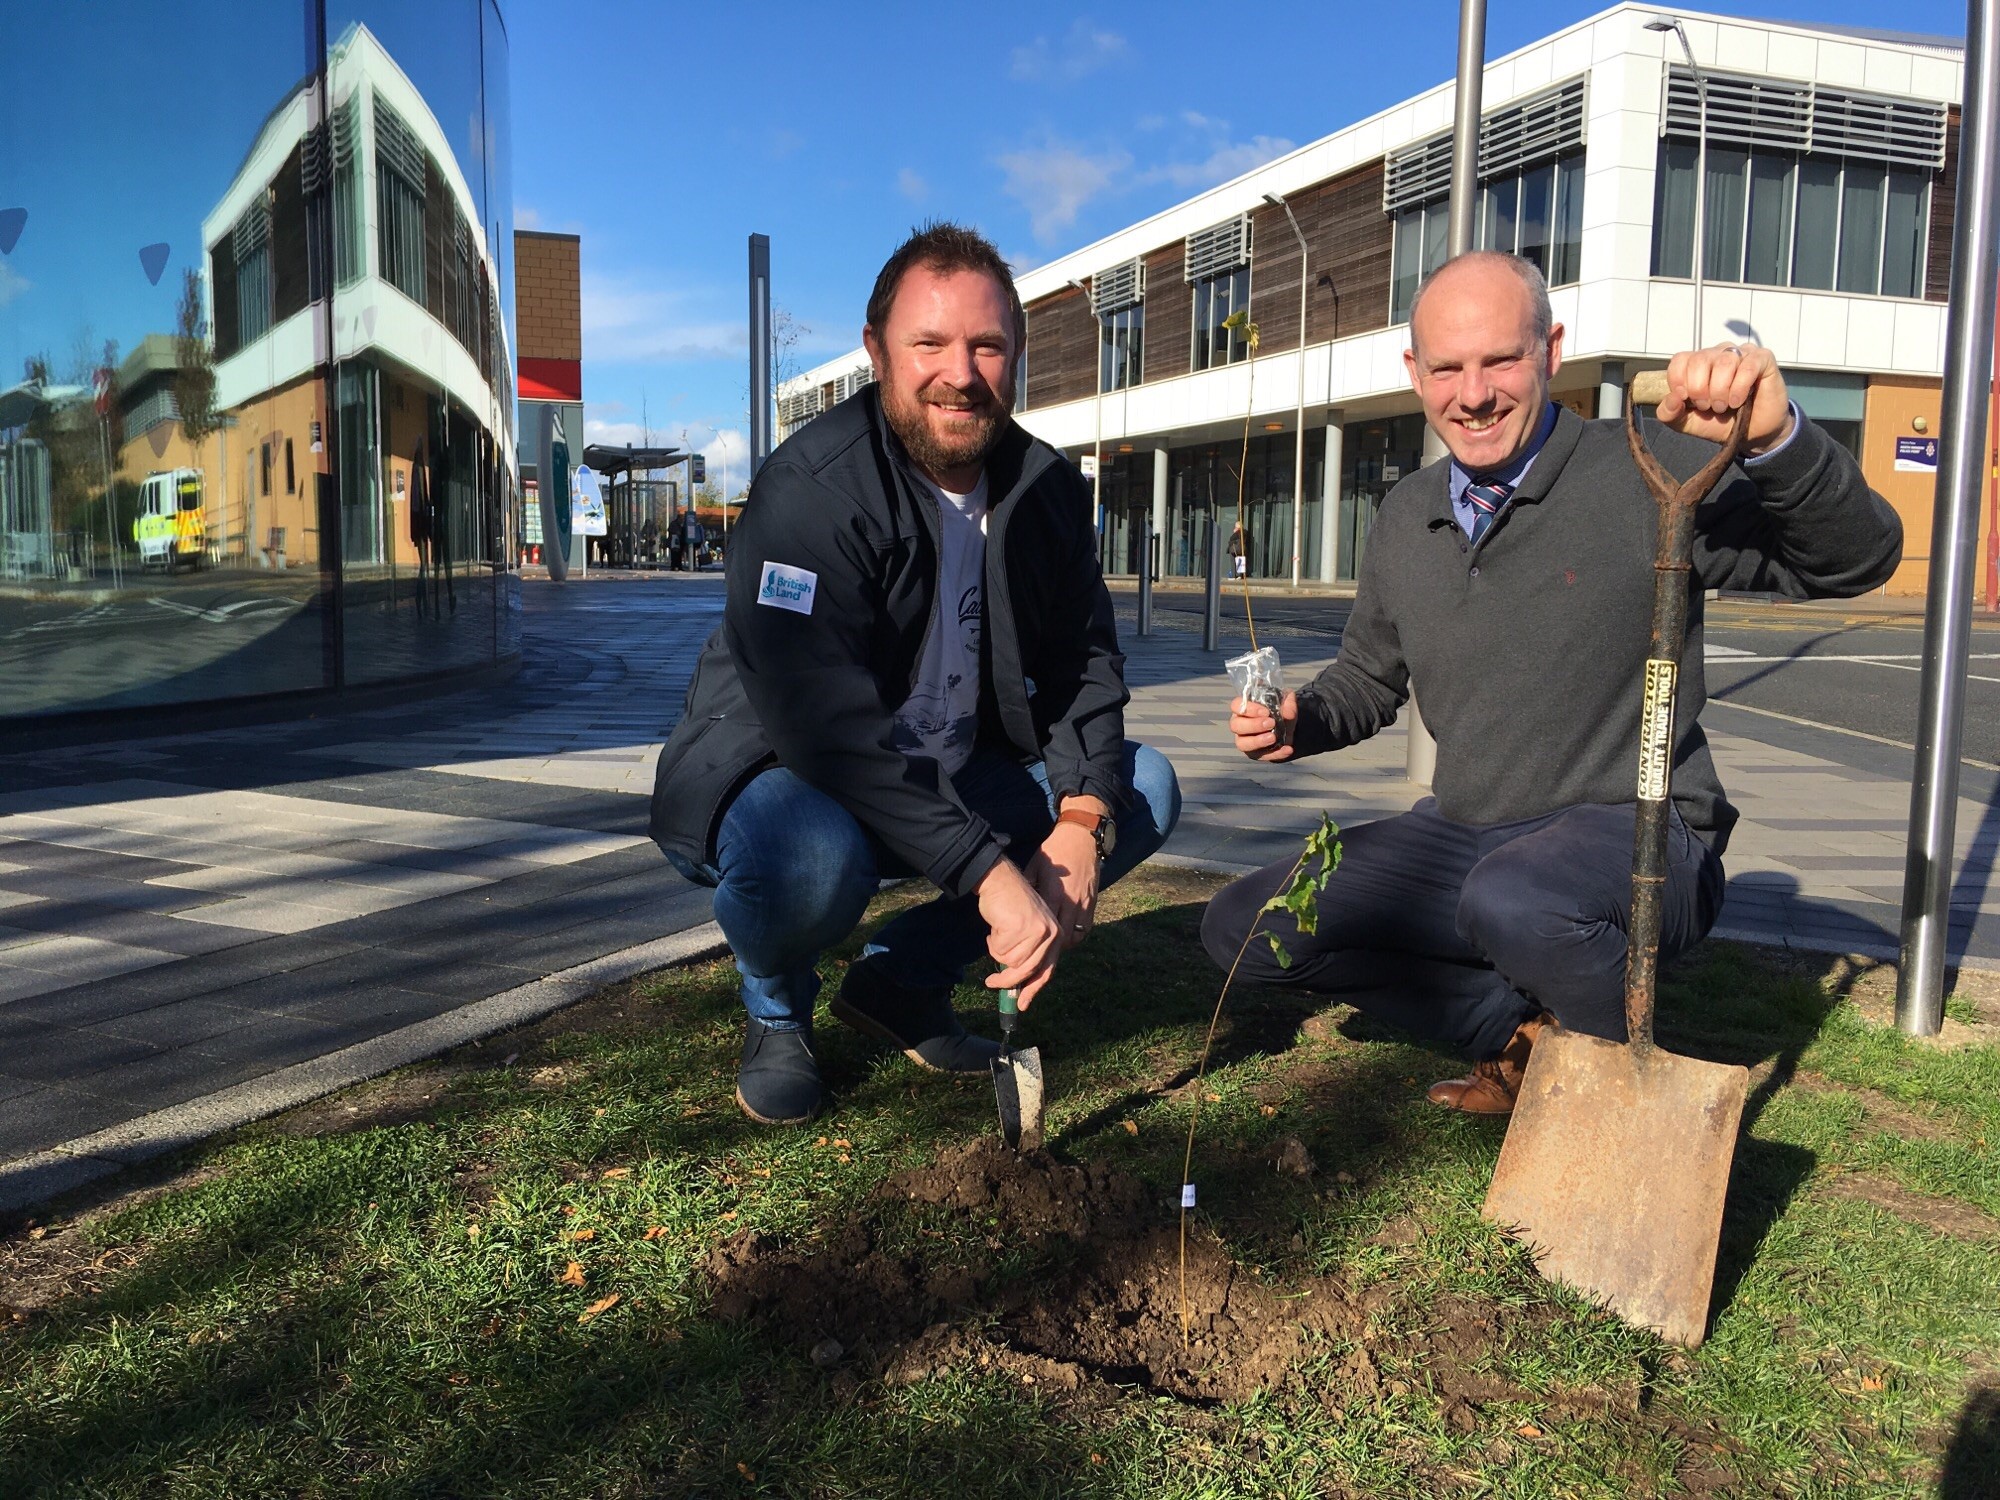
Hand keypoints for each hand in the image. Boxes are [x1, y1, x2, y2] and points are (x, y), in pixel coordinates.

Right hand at [976, 856, 1062, 1006]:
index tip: (1021, 1005)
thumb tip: (1018, 988)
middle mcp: (1051, 934)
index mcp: (1055, 936)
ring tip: (996, 935)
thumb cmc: (1010, 906)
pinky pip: (1000, 950)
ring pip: (1011, 962)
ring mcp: (1037, 931)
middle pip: (1027, 971)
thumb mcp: (1027, 931)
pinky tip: (994, 927)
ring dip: (998, 951)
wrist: (1000, 881)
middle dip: (1006, 980)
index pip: (1046, 971)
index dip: (1032, 989)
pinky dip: (992, 942)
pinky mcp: (1020, 928)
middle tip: (990, 982)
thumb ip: (1028, 955)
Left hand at [1029, 817, 1100, 950]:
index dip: (1035, 941)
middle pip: (1061, 938)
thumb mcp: (1034, 866)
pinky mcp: (1093, 901)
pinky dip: (1076, 935)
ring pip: (1075, 936)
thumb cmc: (1054, 850)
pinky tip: (1066, 934)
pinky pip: (1086, 928)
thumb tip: (1015, 905)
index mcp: (1053, 893)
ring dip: (1064, 944)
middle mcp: (1070, 902)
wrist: (1081, 836)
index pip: (1044, 927)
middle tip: (1037, 951)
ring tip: (1052, 945)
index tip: (1025, 945)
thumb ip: (1028, 887)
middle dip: (1049, 949)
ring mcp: (1084, 903)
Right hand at [1230, 691, 1297, 761]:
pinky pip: (1261, 756)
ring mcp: (1245, 740)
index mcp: (1243, 707)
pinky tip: (1287, 749)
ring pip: (1242, 744)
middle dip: (1253, 725)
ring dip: (1257, 742)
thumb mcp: (1286, 701)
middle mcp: (1240, 724)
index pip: (1236, 706)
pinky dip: (1276, 753)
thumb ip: (1288, 704)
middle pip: (1236, 725)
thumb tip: (1288, 714)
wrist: (1288, 725)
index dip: (1249, 709)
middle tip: (1271, 724)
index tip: (1266, 712)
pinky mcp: (1255, 753)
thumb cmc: (1280, 708)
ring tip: (1273, 738)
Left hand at [1655, 343, 1792, 455]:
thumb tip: (1672, 398)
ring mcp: (1741, 353)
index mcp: (1696, 364)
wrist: (1751, 434)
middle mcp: (1718, 354)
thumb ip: (1669, 413)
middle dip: (1700, 389)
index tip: (1687, 399)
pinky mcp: (1763, 359)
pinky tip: (1738, 401)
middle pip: (1700, 360)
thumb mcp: (1687, 423)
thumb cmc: (1719, 422)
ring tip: (1724, 406)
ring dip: (1721, 390)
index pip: (1680, 359)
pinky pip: (1748, 366)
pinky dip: (1739, 387)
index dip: (1679, 381)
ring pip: (1724, 362)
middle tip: (1708, 406)